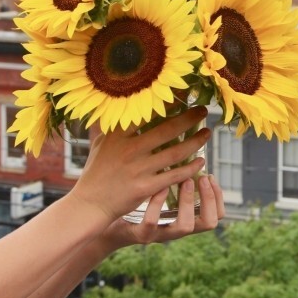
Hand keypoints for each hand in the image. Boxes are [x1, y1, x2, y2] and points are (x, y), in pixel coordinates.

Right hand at [69, 106, 211, 221]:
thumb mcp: (100, 143)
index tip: (184, 94)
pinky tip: (201, 161)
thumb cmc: (96, 171)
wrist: (90, 204)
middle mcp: (129, 150)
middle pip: (167, 130)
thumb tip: (113, 101)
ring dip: (196, 141)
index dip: (167, 102)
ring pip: (176, 152)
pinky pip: (174, 174)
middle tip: (204, 111)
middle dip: (190, 118)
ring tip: (207, 133)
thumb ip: (110, 124)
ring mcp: (139, 169)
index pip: (147, 113)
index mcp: (118, 135)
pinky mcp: (146, 187)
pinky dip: (191, 167)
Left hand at [99, 174, 225, 249]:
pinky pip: (152, 223)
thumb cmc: (131, 198)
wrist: (104, 219)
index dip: (218, 196)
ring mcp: (159, 234)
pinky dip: (157, 204)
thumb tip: (186, 140)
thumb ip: (171, 172)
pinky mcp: (140, 234)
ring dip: (188, 202)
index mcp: (184, 217)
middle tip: (202, 176)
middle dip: (209, 199)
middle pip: (208, 223)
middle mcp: (176, 228)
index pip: (216, 214)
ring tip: (186, 180)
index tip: (210, 175)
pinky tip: (158, 187)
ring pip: (185, 226)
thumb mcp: (155, 187)